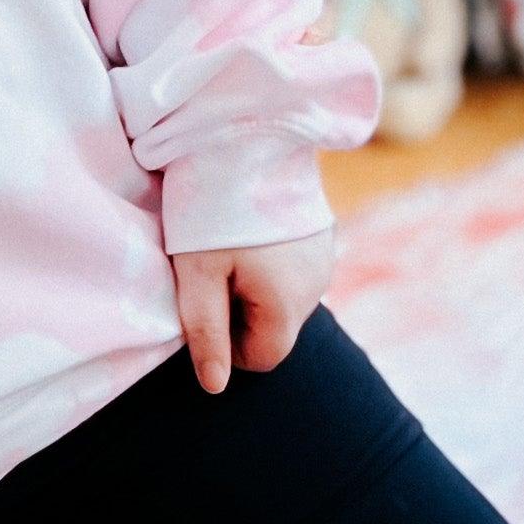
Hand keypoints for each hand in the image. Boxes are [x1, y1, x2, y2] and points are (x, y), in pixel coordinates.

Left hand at [171, 225, 335, 395]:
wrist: (246, 137)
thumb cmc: (214, 208)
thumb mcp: (197, 273)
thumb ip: (206, 333)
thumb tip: (215, 386)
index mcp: (288, 305)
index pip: (261, 358)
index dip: (226, 341)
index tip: (204, 303)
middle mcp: (317, 288)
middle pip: (275, 328)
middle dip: (241, 312)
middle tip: (212, 269)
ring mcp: (325, 260)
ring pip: (286, 299)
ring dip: (257, 287)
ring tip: (230, 246)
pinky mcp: (322, 237)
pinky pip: (296, 271)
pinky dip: (273, 263)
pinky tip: (251, 230)